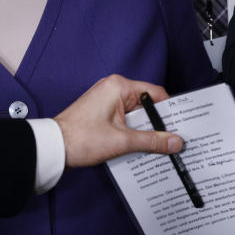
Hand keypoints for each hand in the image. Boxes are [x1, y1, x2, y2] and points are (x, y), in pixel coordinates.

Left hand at [54, 74, 182, 167]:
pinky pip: (126, 120)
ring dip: (146, 131)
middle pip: (147, 105)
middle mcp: (113, 89)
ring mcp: (107, 101)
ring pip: (137, 115)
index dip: (170, 111)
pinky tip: (142, 147)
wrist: (53, 147)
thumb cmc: (81, 139)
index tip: (181, 126)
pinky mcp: (103, 113)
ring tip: (161, 147)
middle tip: (174, 140)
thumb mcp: (122, 141)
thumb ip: (151, 141)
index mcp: (119, 86)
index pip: (155, 94)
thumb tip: (175, 142)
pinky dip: (134, 133)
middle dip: (159, 124)